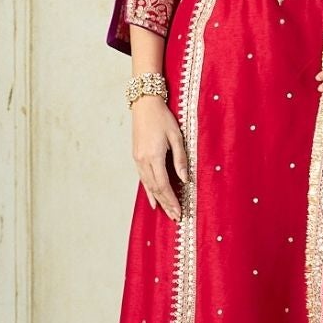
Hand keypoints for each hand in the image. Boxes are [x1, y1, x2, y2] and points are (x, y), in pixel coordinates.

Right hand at [132, 96, 188, 221]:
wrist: (145, 104)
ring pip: (148, 185)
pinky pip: (143, 179)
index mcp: (154, 156)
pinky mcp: (136, 157)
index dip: (171, 200)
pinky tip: (152, 200)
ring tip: (167, 212)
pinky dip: (148, 191)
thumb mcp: (177, 136)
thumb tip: (185, 179)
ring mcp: (138, 159)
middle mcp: (143, 160)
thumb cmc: (163, 118)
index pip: (164, 185)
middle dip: (166, 204)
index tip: (179, 211)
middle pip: (155, 189)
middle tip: (175, 217)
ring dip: (158, 200)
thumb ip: (180, 159)